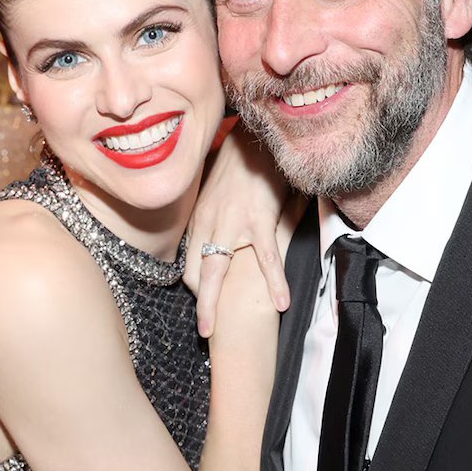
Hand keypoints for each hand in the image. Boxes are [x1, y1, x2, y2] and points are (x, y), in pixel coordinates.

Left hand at [186, 123, 292, 337]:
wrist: (256, 137)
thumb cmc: (241, 164)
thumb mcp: (218, 192)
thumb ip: (216, 216)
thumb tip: (219, 237)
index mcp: (200, 218)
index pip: (189, 262)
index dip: (194, 287)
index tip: (204, 302)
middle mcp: (209, 223)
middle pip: (195, 273)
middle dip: (199, 306)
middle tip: (204, 332)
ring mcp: (232, 222)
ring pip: (217, 271)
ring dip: (215, 304)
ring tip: (217, 333)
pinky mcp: (258, 219)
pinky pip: (265, 257)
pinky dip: (274, 282)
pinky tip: (282, 303)